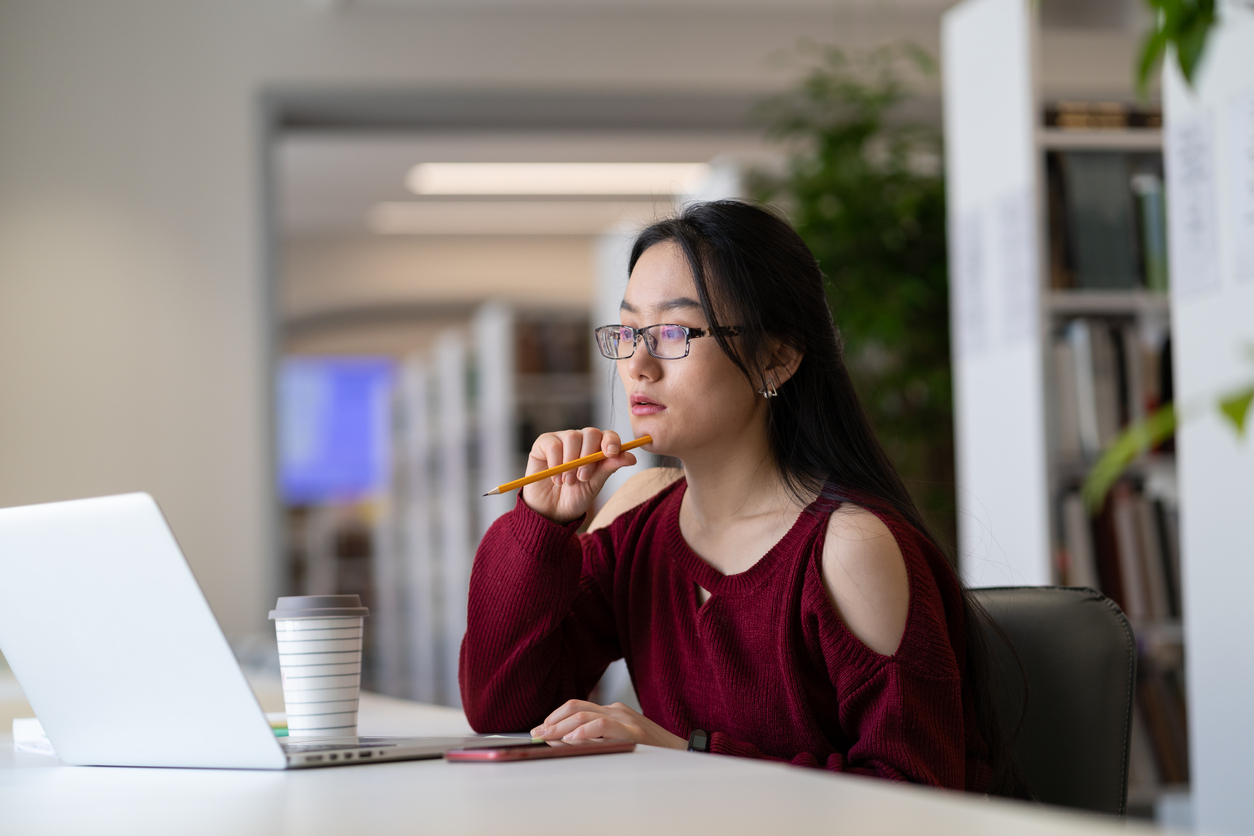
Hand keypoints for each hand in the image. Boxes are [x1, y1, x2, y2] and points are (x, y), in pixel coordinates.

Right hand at [520, 428, 636, 524]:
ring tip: (568, 482)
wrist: (552, 510)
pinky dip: (555, 463)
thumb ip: (609, 468)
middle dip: (589, 456)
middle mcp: (581, 440)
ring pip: (572, 437)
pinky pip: (553, 444)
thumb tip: (632, 458)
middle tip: (583, 478)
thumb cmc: (576, 496)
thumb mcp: (595, 484)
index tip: (611, 453)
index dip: (611, 441)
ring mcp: (562, 439)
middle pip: (591, 433)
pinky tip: (556, 479)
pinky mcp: (543, 443)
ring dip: (571, 463)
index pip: (608, 435)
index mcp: (597, 448)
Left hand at [530, 700, 686, 749]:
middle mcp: (615, 710)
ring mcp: (623, 717)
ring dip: (561, 726)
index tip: (538, 729)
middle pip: (575, 707)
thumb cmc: (650, 752)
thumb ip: (592, 739)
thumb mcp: (617, 742)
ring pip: (584, 713)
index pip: (576, 706)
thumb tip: (560, 740)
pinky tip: (572, 739)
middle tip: (536, 733)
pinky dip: (583, 731)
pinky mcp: (631, 729)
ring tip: (547, 736)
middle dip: (552, 720)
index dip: (554, 717)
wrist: (681, 753)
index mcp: (612, 711)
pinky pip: (601, 725)